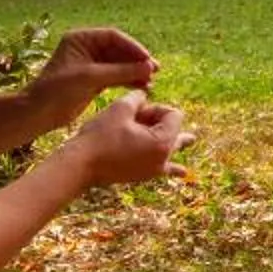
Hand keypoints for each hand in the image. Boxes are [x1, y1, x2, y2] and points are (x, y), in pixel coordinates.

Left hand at [30, 27, 157, 115]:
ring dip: (135, 72)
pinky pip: (117, 77)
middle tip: (155, 70)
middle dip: (136, 61)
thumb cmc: (58, 90)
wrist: (39, 112)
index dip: (132, 47)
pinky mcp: (94, 80)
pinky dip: (129, 81)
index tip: (147, 59)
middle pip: (119, 50)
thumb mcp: (91, 77)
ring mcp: (91, 65)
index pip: (113, 37)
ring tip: (151, 81)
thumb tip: (149, 67)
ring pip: (120, 64)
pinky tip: (142, 87)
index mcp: (81, 39)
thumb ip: (121, 71)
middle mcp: (87, 49)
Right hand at [61, 91, 191, 186]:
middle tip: (138, 118)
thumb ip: (139, 98)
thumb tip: (145, 96)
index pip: (173, 114)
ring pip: (171, 149)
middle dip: (158, 121)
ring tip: (192, 140)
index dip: (155, 107)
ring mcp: (155, 169)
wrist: (80, 165)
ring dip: (170, 139)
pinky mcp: (144, 176)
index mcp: (163, 141)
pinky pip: (164, 170)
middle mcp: (164, 158)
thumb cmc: (99, 136)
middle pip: (173, 130)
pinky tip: (183, 172)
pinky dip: (172, 168)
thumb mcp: (120, 108)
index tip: (135, 111)